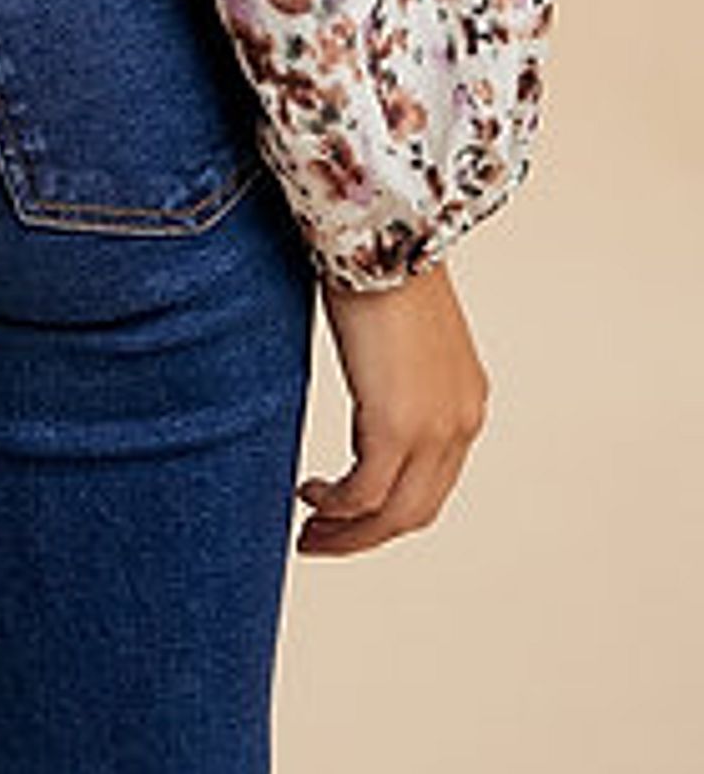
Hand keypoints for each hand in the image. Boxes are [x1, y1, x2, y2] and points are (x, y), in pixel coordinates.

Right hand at [296, 257, 489, 555]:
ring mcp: (434, 429)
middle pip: (415, 510)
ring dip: (348, 532)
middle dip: (365, 535)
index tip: (347, 514)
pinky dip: (335, 506)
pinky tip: (308, 495)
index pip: (432, 481)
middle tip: (319, 539)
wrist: (384, 234)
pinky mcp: (397, 426)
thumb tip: (363, 382)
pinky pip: (364, 494)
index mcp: (465, 402)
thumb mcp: (398, 334)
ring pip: (393, 513)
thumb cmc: (380, 265)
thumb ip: (392, 371)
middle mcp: (460, 424)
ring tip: (307, 531)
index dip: (388, 508)